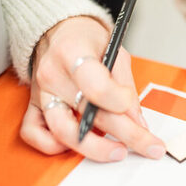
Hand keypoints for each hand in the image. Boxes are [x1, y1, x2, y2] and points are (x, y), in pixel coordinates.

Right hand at [20, 16, 165, 161]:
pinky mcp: (34, 106)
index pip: (96, 85)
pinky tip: (79, 146)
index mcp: (73, 52)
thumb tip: (137, 120)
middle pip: (89, 113)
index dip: (119, 101)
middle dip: (127, 134)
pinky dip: (55, 146)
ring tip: (119, 152)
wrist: (59, 34)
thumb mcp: (115, 51)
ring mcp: (41, 93)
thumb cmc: (88, 40)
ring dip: (95, 147)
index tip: (132, 106)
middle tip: (151, 146)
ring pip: (63, 130)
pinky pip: (35, 134)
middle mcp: (53, 74)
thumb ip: (125, 86)